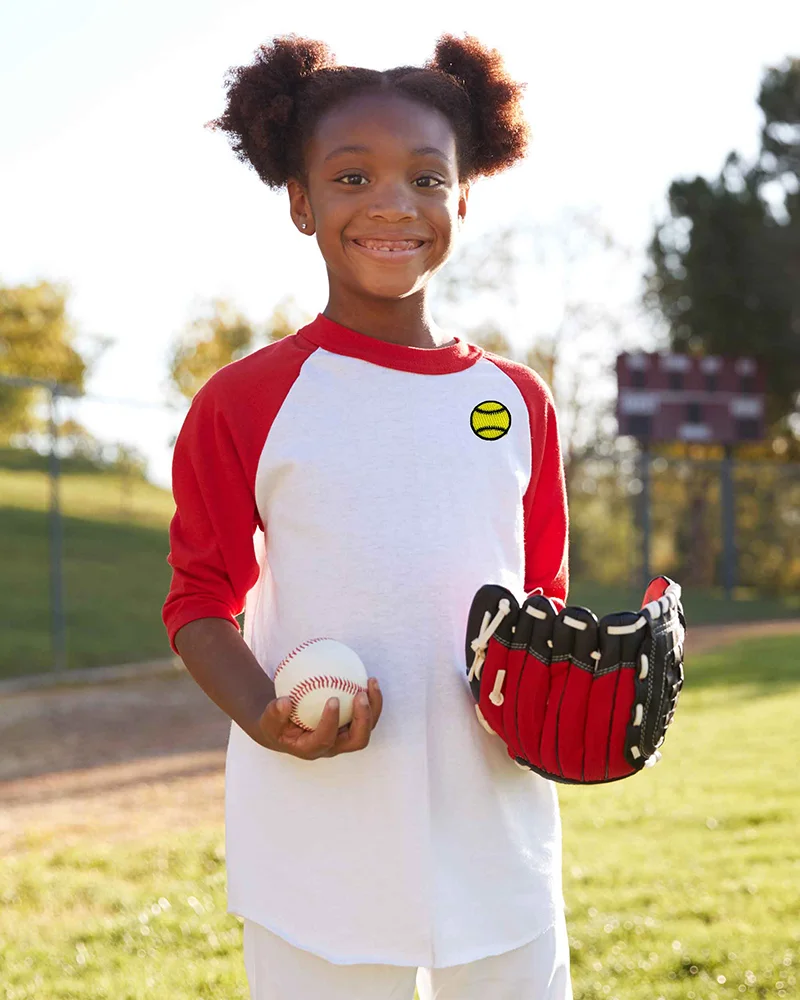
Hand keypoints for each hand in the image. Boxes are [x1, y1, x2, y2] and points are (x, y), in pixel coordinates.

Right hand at [256, 677, 382, 759]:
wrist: (283, 729)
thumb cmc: (275, 725)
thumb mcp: (268, 721)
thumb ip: (274, 714)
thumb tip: (284, 702)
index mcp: (312, 748)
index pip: (326, 739)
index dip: (331, 722)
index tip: (333, 699)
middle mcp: (333, 747)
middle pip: (357, 740)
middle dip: (364, 719)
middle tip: (360, 694)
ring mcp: (344, 738)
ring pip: (367, 727)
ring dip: (373, 707)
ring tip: (371, 681)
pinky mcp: (349, 727)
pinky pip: (365, 715)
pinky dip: (370, 699)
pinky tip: (367, 678)